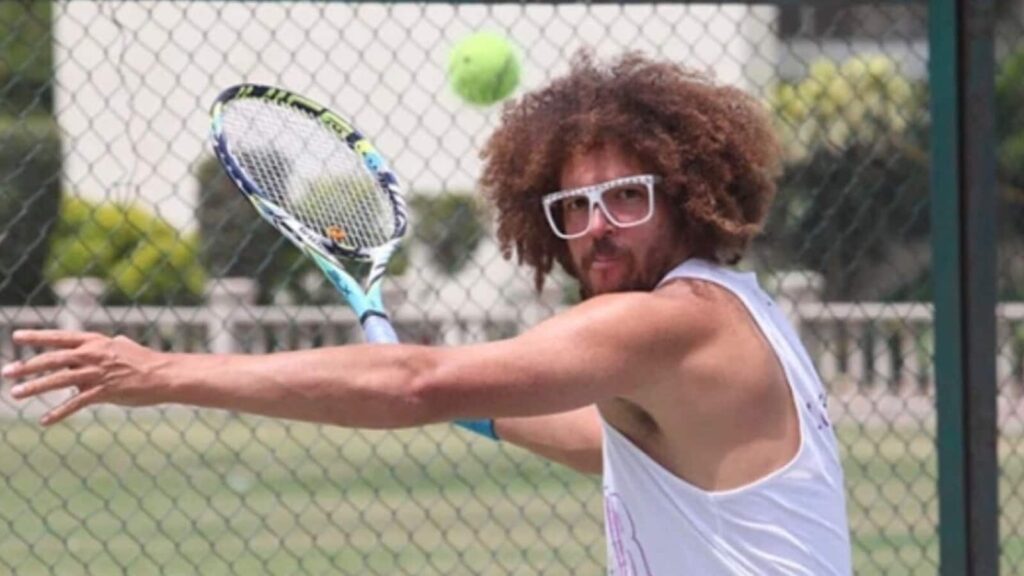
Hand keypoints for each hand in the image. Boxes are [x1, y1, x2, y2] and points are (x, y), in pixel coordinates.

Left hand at [2, 330, 170, 424]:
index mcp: (96, 342)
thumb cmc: (144, 361)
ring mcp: (99, 373)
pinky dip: (59, 412)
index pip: (61, 337)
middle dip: (28, 365)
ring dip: (36, 387)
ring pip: (60, 380)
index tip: (16, 336)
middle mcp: (94, 355)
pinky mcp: (105, 391)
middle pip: (54, 359)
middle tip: (7, 371)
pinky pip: (77, 403)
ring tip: (16, 393)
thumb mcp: (119, 349)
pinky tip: (44, 420)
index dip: (38, 336)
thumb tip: (82, 359)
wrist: (164, 375)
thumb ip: (98, 352)